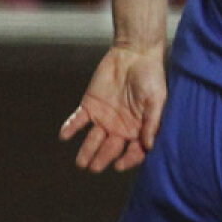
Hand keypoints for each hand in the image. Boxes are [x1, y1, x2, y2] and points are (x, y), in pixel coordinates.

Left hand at [59, 43, 166, 172]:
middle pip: (110, 148)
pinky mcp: (89, 105)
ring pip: (92, 139)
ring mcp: (104, 117)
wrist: (134, 53)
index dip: (127, 160)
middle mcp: (120, 127)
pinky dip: (70, 128)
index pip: (133, 151)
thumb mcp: (156, 100)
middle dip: (102, 159)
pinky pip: (78, 120)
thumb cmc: (151, 76)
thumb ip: (152, 123)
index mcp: (138, 128)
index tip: (119, 165)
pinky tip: (65, 135)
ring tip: (80, 162)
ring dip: (86, 151)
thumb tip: (149, 146)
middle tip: (94, 167)